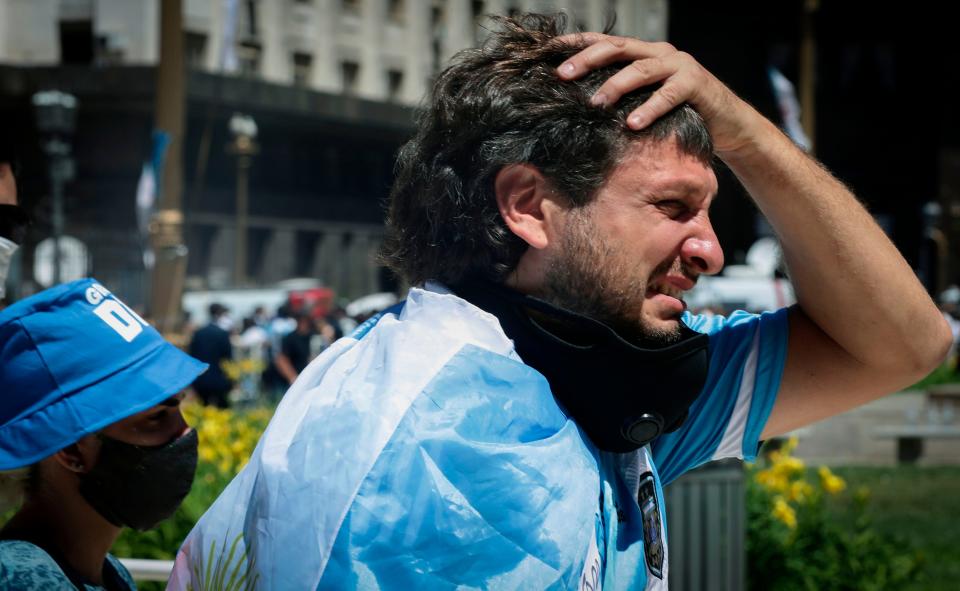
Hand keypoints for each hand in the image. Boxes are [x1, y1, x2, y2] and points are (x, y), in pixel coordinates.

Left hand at [556, 33, 759, 155]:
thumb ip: (621, 98)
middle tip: (563, 76)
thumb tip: (579, 109)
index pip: (604, 43)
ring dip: (615, 86)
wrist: (727, 125)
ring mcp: (678, 65)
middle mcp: (658, 53)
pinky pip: (669, 94)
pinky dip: (650, 108)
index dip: (576, 45)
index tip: (547, 53)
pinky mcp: (696, 83)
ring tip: (594, 103)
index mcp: (642, 54)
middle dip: (587, 60)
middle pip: (617, 48)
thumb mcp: (644, 103)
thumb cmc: (679, 115)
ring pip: (641, 69)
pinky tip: (632, 123)